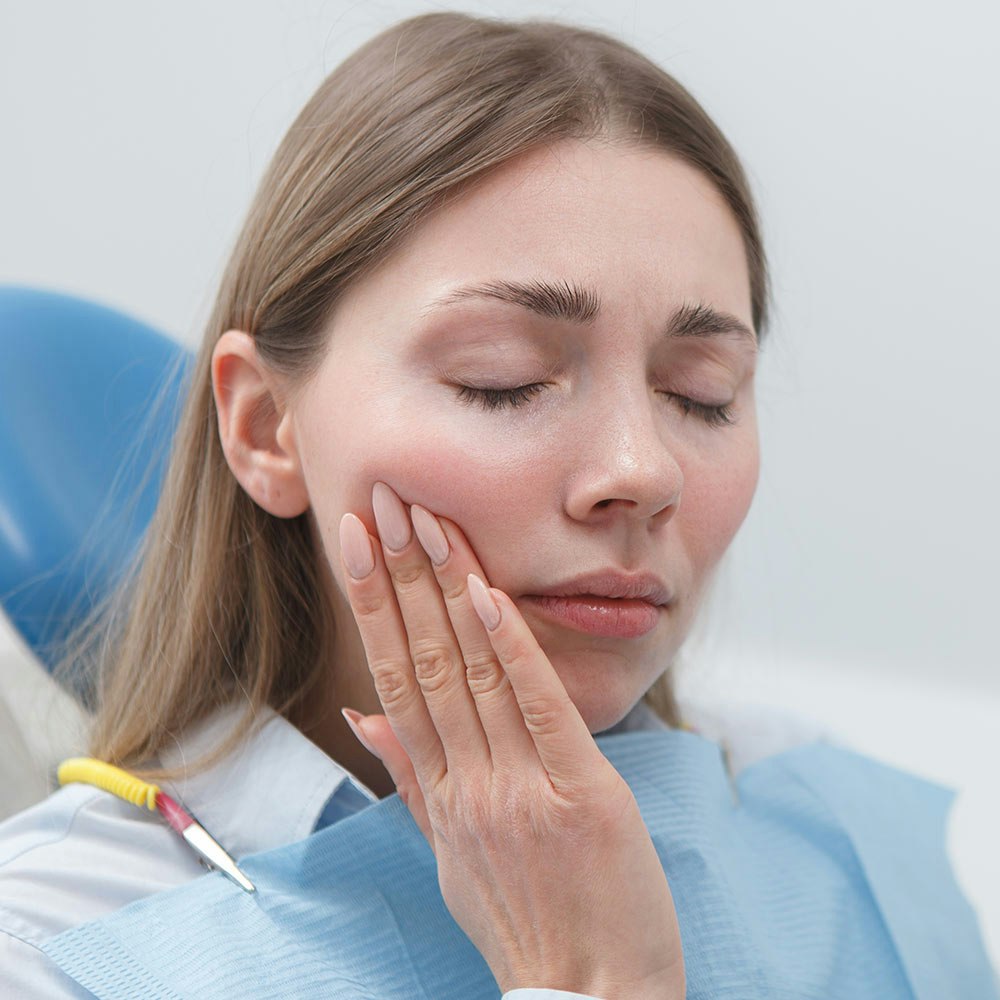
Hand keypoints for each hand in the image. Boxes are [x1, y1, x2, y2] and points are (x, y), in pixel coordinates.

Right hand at [337, 482, 685, 999]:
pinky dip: (512, 648)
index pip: (394, 680)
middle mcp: (466, 785)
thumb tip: (361, 716)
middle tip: (384, 502)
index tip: (357, 542)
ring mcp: (518, 789)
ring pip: (472, 673)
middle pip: (424, 662)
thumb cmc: (525, 925)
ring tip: (427, 522)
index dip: (373, 606)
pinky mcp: (580, 795)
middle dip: (400, 577)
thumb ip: (409, 780)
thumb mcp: (450, 856)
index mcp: (437, 795)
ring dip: (447, 591)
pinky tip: (487, 592)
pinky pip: (538, 708)